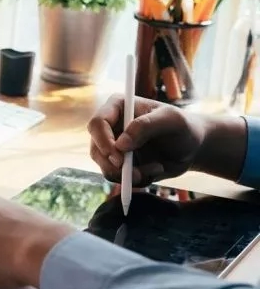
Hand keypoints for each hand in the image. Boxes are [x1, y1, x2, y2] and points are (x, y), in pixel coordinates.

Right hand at [87, 94, 207, 186]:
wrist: (191, 147)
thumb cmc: (183, 127)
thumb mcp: (172, 120)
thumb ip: (146, 126)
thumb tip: (121, 144)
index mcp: (118, 107)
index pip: (97, 123)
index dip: (103, 141)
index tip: (120, 158)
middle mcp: (110, 127)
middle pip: (96, 149)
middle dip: (115, 166)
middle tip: (136, 174)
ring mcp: (113, 146)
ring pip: (105, 166)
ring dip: (129, 175)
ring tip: (156, 169)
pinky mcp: (118, 164)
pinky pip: (117, 177)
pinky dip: (135, 180)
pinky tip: (154, 171)